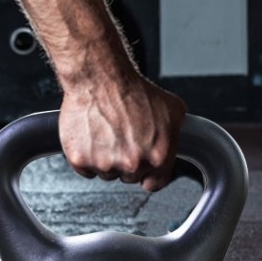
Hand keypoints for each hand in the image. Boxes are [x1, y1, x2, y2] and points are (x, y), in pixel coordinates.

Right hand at [59, 77, 186, 191]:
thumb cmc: (133, 90)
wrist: (100, 76)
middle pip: (128, 177)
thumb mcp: (173, 110)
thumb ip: (176, 136)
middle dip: (126, 161)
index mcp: (158, 157)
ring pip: (106, 173)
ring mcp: (104, 164)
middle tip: (121, 136)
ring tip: (105, 131)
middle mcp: (132, 164)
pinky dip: (85, 156)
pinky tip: (91, 136)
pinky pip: (84, 169)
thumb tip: (182, 143)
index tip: (142, 167)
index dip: (148, 173)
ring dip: (105, 158)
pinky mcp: (80, 160)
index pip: (154, 183)